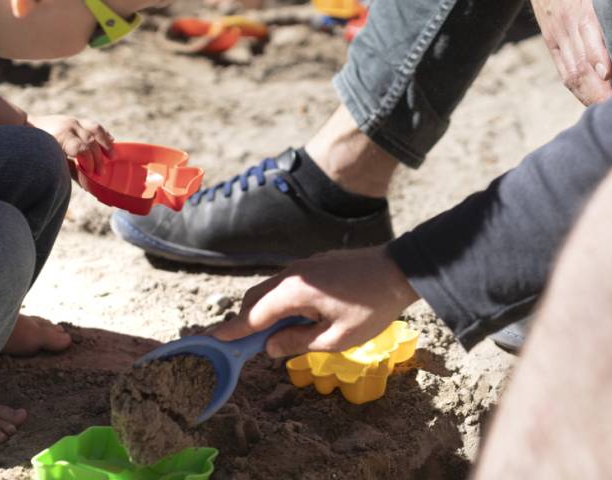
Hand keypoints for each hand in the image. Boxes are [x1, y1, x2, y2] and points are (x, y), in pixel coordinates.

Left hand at [28, 115, 113, 175]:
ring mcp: (73, 121)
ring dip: (106, 144)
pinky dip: (103, 135)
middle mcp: (69, 126)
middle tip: (102, 172)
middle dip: (99, 158)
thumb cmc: (37, 149)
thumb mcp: (51, 161)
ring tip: (113, 156)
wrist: (26, 126)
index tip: (92, 173)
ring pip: (96, 130)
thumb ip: (70, 171)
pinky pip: (93, 126)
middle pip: (91, 142)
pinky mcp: (76, 120)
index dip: (89, 162)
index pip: (82, 149)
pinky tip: (111, 142)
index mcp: (62, 136)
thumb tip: (87, 184)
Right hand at [211, 247, 418, 356]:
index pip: (252, 315)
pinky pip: (288, 284)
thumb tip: (270, 346)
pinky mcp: (316, 264)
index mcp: (293, 292)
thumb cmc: (371, 307)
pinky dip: (281, 301)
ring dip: (265, 311)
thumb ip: (298, 343)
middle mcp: (292, 274)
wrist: (400, 270)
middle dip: (245, 321)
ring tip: (269, 336)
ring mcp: (304, 265)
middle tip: (239, 344)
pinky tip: (293, 317)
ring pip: (272, 290)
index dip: (231, 330)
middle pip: (256, 299)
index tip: (210, 340)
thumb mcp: (335, 338)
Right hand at [521, 0, 611, 105]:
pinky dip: (578, 90)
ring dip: (590, 97)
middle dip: (601, 93)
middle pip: (583, 67)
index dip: (604, 64)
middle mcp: (570, 25)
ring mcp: (558, 35)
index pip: (595, 41)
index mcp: (586, 6)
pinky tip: (592, 102)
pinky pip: (564, 71)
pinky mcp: (552, 41)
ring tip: (609, 113)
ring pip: (573, 73)